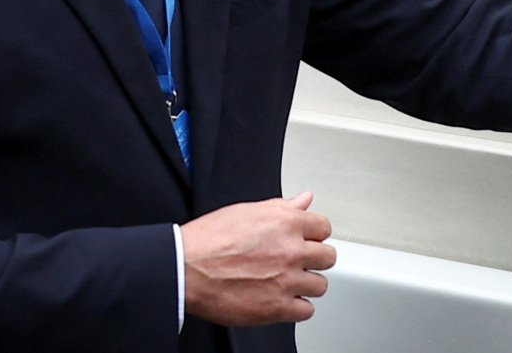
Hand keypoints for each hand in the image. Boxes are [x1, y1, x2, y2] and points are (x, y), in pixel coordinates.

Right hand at [181, 193, 334, 324]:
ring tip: (289, 283)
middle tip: (298, 263)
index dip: (313, 236)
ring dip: (307, 284)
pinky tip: (285, 301)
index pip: (324, 228)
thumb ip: (281, 207)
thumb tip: (304, 200)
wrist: (184, 269)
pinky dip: (298, 308)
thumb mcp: (247, 211)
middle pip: (327, 257)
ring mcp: (286, 280)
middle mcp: (291, 250)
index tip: (307, 242)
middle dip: (314, 260)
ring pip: (320, 285)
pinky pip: (306, 310)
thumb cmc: (207, 240)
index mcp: (286, 223)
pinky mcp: (276, 307)